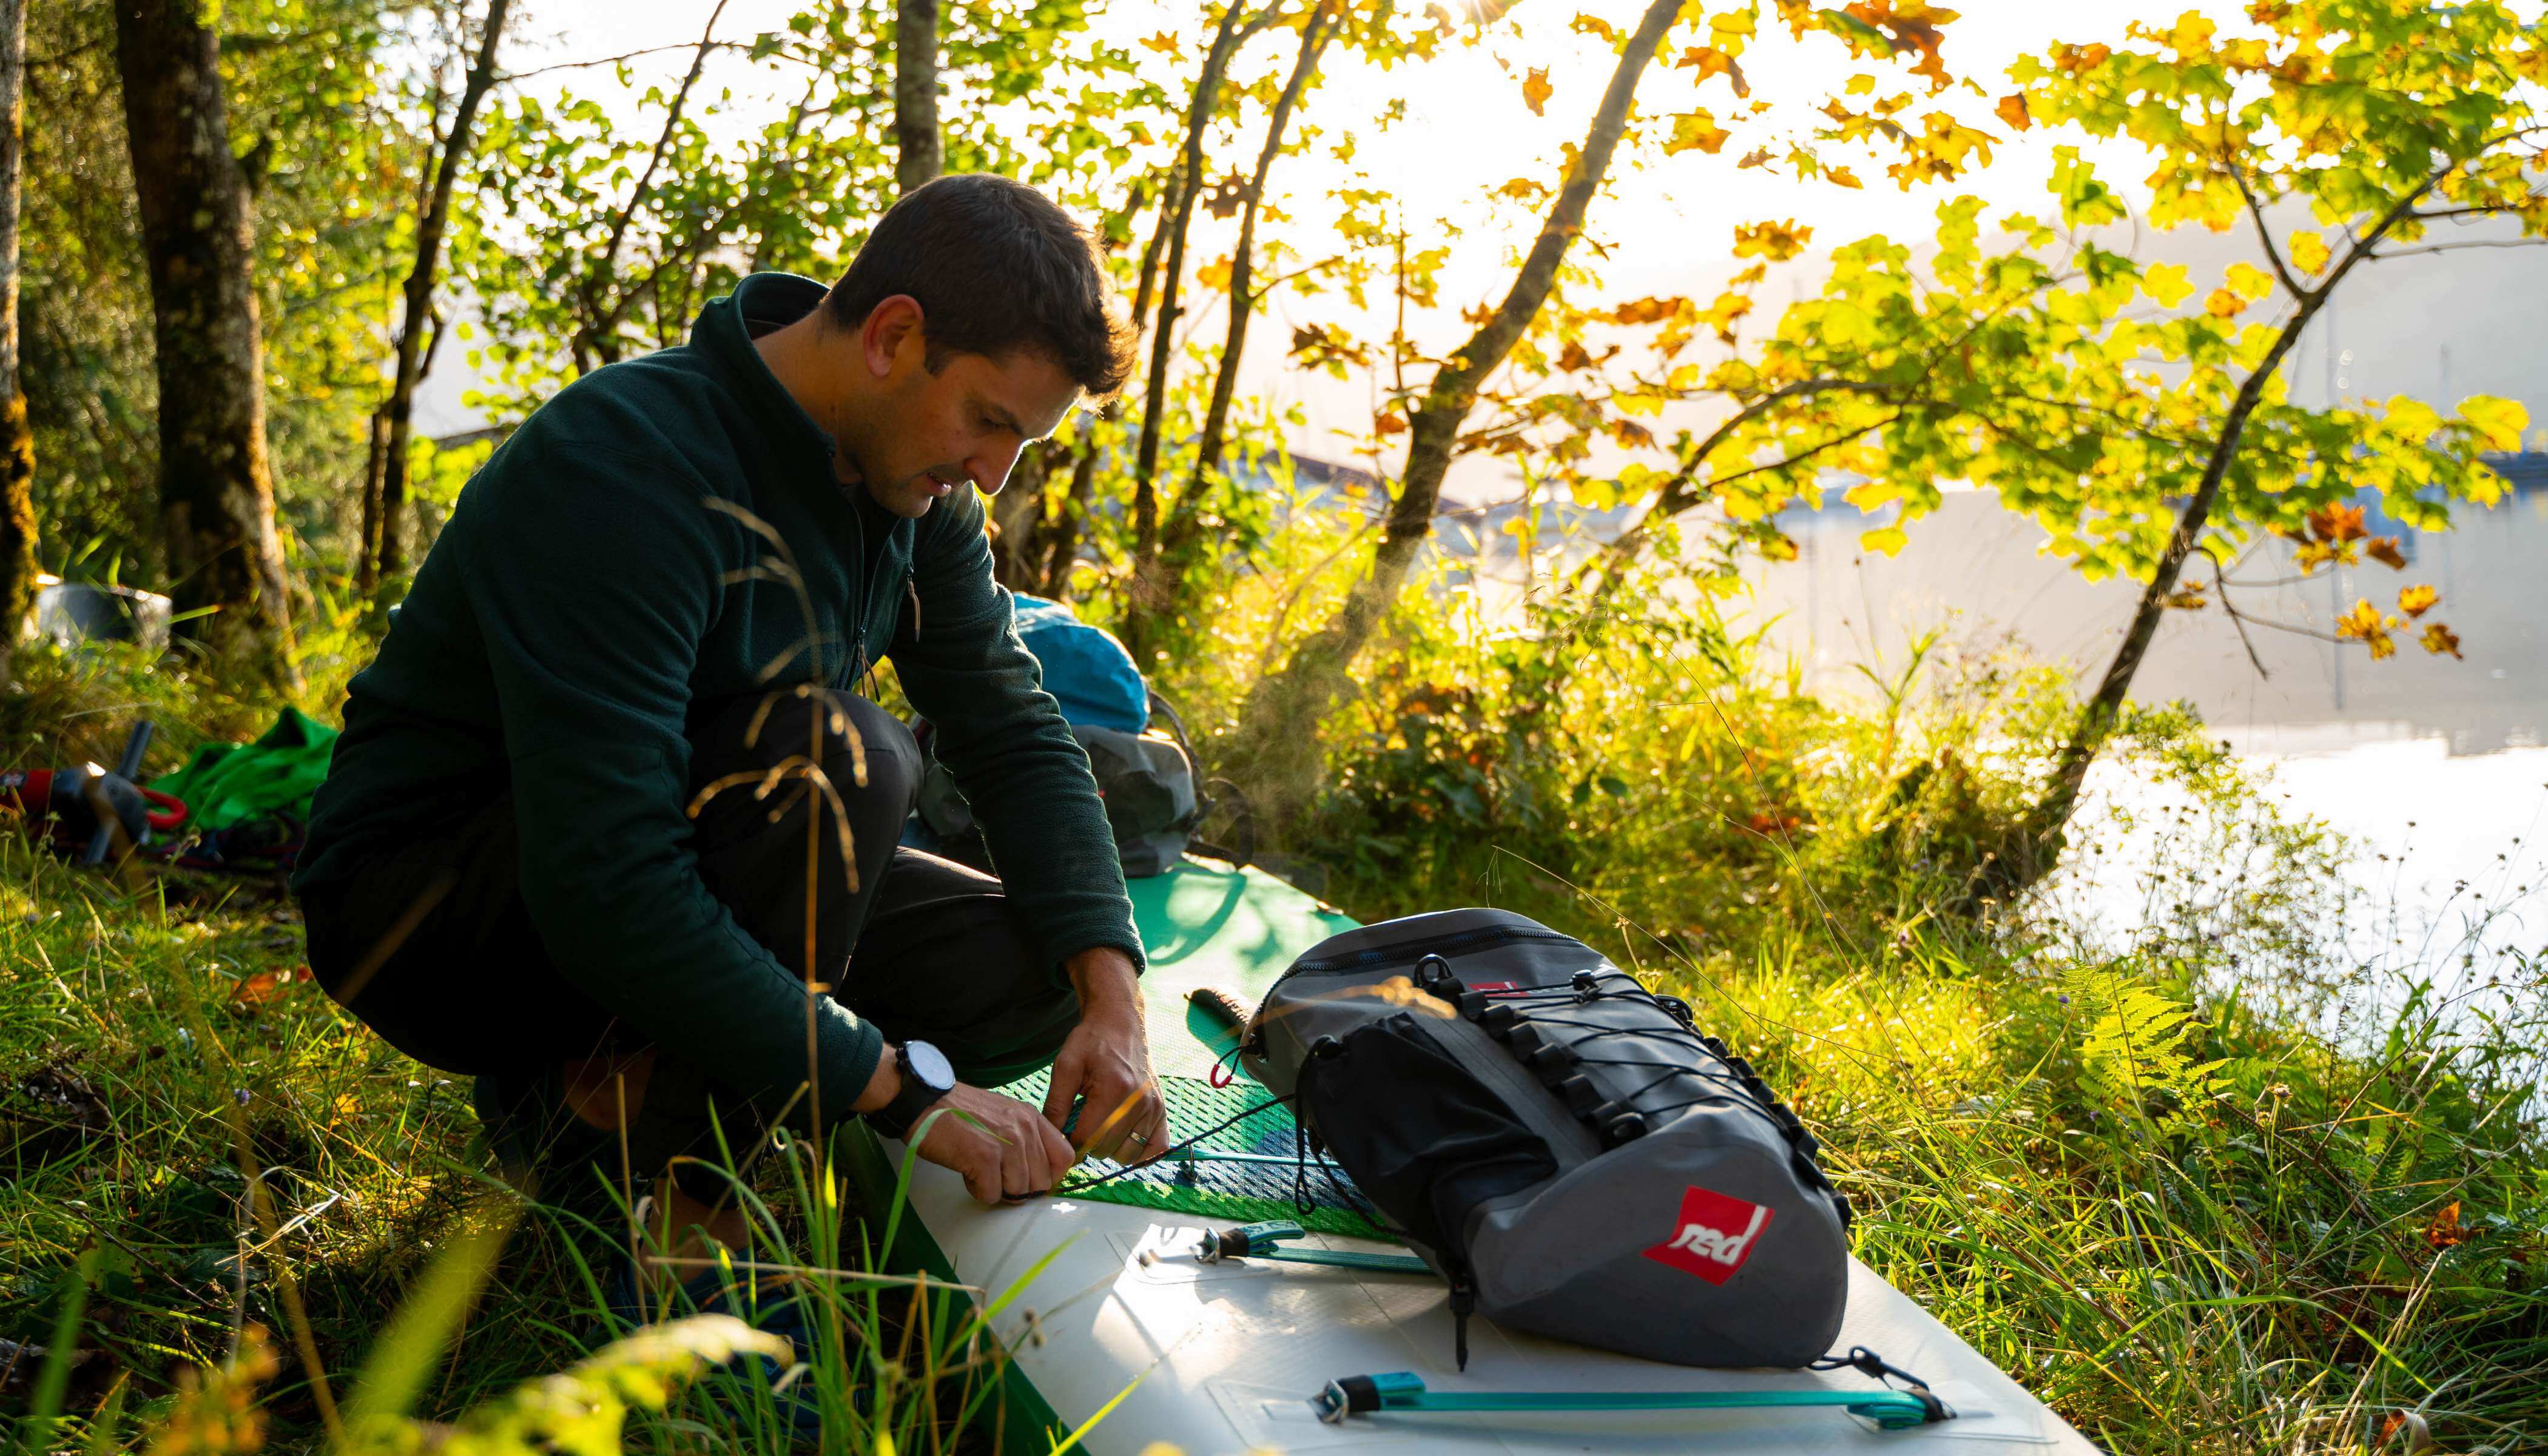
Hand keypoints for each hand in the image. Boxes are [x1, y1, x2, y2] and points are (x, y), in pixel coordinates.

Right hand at [912, 1083, 1079, 1203]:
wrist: (923, 1102)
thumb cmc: (959, 1112)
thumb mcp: (1003, 1115)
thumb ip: (1024, 1138)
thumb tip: (1037, 1173)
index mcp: (1031, 1118)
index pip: (1065, 1157)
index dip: (1049, 1176)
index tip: (1030, 1179)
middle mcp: (1024, 1128)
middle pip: (1041, 1182)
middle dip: (1018, 1188)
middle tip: (994, 1176)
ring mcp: (1007, 1143)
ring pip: (1018, 1192)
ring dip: (996, 1189)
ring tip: (978, 1169)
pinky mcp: (984, 1157)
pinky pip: (992, 1194)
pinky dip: (977, 1190)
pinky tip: (966, 1171)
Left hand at [1042, 948, 1167, 1164]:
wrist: (1120, 1023)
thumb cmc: (1090, 1042)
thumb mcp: (1066, 1066)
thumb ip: (1056, 1104)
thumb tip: (1050, 1139)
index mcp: (1114, 1089)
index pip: (1087, 1138)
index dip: (1069, 1143)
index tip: (1063, 1134)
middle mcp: (1139, 1101)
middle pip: (1106, 1149)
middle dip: (1088, 1144)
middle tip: (1081, 1124)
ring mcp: (1154, 1107)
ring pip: (1128, 1155)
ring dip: (1111, 1149)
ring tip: (1102, 1127)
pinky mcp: (1162, 1110)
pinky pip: (1156, 1148)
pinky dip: (1140, 1152)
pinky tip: (1124, 1139)